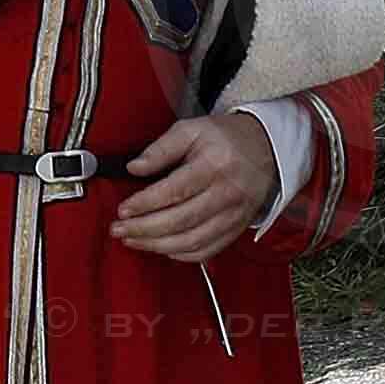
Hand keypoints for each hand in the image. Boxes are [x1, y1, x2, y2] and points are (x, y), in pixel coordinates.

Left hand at [109, 109, 278, 262]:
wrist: (266, 148)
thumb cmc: (226, 138)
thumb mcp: (192, 129)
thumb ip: (161, 148)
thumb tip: (134, 167)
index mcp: (215, 165)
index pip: (175, 191)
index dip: (145, 203)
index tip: (123, 209)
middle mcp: (227, 194)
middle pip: (181, 221)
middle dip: (144, 229)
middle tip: (119, 229)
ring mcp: (234, 215)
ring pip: (192, 241)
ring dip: (157, 245)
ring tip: (133, 239)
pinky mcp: (236, 229)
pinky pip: (207, 251)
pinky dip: (181, 254)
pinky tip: (161, 247)